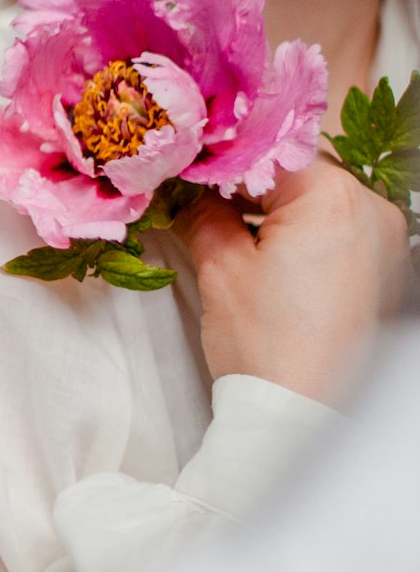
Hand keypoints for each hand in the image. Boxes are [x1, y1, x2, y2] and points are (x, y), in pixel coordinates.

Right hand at [174, 160, 410, 404]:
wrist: (304, 417)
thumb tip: (191, 196)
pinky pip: (342, 236)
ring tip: (233, 235)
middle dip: (249, 188)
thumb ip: (204, 215)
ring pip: (321, 206)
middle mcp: (374, 211)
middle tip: (200, 204)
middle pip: (298, 177)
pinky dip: (307, 239)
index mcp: (332, 197)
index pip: (265, 155)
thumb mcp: (221, 269)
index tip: (183, 174)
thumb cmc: (267, 347)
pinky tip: (271, 261)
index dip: (217, 164)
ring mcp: (388, 244)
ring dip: (278, 214)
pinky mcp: (388, 275)